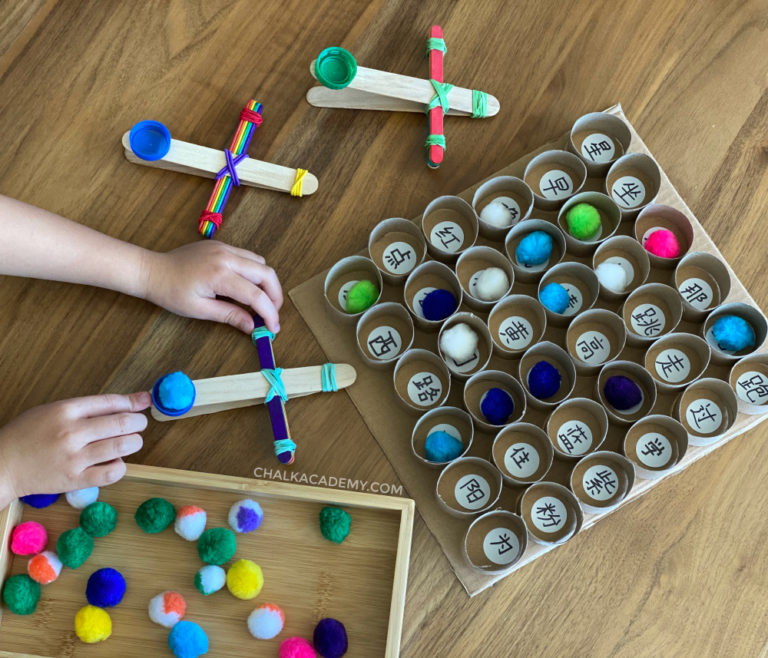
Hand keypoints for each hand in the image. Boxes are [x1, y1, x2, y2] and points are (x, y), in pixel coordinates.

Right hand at [0, 392, 150, 507]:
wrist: (2, 465)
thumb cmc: (28, 435)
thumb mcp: (54, 410)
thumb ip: (90, 407)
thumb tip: (131, 402)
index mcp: (65, 410)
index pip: (110, 402)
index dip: (133, 402)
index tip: (143, 403)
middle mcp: (71, 432)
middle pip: (121, 423)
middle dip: (138, 422)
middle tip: (138, 424)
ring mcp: (73, 457)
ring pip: (121, 446)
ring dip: (134, 442)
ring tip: (131, 441)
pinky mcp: (74, 480)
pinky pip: (111, 473)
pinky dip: (121, 467)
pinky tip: (116, 462)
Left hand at [143, 241, 282, 333]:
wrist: (153, 270)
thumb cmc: (171, 293)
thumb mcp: (200, 310)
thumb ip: (230, 316)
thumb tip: (252, 327)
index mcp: (219, 275)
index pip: (256, 295)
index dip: (269, 314)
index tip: (273, 329)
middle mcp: (226, 257)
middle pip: (266, 274)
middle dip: (275, 296)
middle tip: (272, 314)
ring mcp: (225, 248)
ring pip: (261, 263)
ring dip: (267, 283)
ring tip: (261, 301)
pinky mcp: (222, 246)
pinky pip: (249, 257)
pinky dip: (255, 273)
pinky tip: (247, 287)